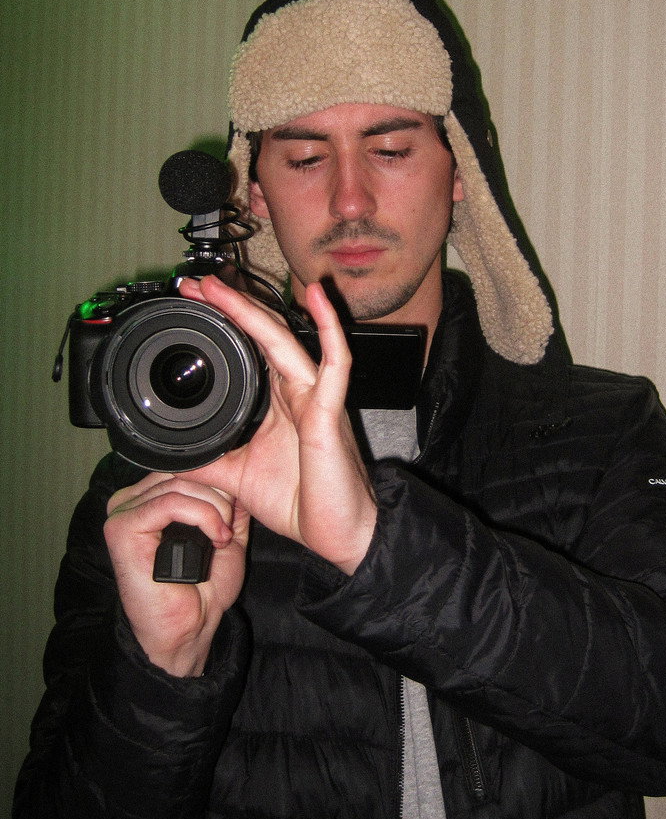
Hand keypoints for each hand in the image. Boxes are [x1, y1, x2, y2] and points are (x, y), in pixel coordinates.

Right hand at [104, 472, 249, 676]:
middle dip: (218, 496)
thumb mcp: (225, 534)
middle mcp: (131, 500)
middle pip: (183, 472)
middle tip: (228, 528)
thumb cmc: (201, 589)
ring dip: (213, 510)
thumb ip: (229, 504)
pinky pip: (169, 503)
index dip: (218, 483)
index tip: (234, 513)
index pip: (187, 467)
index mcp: (150, 498)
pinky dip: (201, 517)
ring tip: (222, 538)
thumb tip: (238, 474)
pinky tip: (215, 538)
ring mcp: (122, 512)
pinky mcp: (121, 527)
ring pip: (180, 485)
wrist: (188, 630)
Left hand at [177, 274, 376, 573]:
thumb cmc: (302, 504)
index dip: (224, 322)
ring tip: (221, 285)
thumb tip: (172, 452)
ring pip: (286, 342)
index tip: (193, 301)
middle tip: (195, 282)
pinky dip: (330, 329)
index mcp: (277, 404)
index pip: (249, 349)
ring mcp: (315, 399)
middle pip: (263, 335)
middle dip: (230, 305)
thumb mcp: (236, 477)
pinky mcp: (329, 414)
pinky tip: (318, 299)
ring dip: (254, 311)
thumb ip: (208, 459)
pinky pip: (335, 365)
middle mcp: (297, 393)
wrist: (339, 536)